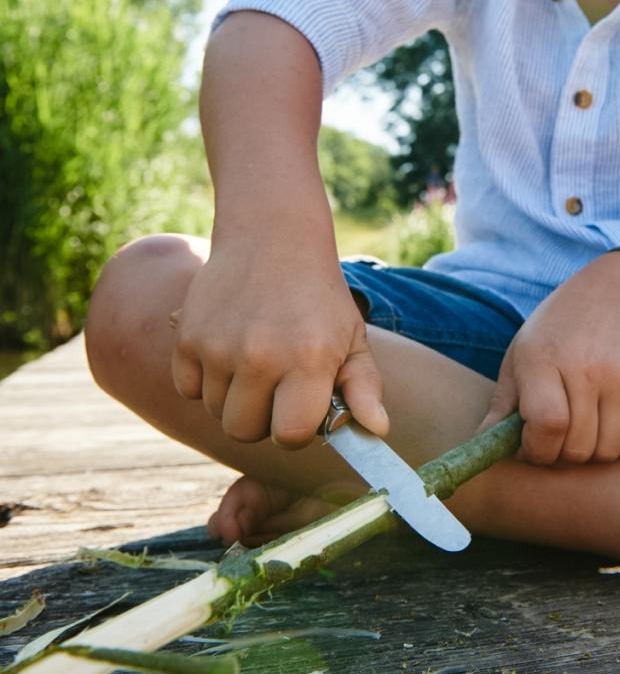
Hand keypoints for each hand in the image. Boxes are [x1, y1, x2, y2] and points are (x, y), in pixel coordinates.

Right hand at [169, 229, 387, 449]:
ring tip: (253, 364)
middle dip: (261, 420)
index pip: (290, 435)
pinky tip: (226, 351)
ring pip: (216, 412)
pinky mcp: (187, 337)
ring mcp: (219, 347)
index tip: (299, 408)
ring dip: (232, 399)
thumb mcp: (352, 338)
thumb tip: (378, 430)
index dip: (295, 429)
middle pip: (244, 431)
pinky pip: (187, 389)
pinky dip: (203, 380)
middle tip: (275, 387)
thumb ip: (364, 388)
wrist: (272, 238)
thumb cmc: (318, 297)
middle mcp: (260, 356)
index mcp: (309, 361)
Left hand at [481, 253, 619, 464]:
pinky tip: (608, 422)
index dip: (536, 450)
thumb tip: (481, 447)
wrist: (618, 295)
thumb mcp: (521, 354)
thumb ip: (502, 404)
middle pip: (576, 447)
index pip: (547, 425)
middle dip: (560, 454)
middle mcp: (586, 369)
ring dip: (591, 451)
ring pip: (607, 451)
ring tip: (582, 427)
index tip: (531, 445)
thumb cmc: (559, 331)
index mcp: (543, 360)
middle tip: (556, 437)